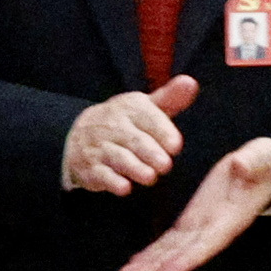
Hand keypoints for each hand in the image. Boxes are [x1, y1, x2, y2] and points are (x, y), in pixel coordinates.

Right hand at [62, 72, 196, 195]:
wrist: (78, 135)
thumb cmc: (125, 123)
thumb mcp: (145, 108)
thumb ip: (170, 98)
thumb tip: (191, 82)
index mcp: (129, 108)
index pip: (146, 117)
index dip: (162, 131)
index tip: (176, 145)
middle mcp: (112, 125)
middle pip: (133, 139)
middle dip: (149, 152)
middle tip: (165, 165)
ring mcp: (98, 146)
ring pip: (117, 157)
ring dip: (133, 168)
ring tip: (150, 177)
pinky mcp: (89, 167)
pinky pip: (99, 174)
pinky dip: (111, 181)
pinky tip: (124, 188)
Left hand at [115, 133, 270, 270]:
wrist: (265, 170)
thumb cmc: (266, 164)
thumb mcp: (263, 158)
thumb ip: (253, 161)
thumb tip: (241, 162)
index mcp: (229, 218)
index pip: (205, 243)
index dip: (185, 259)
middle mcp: (213, 229)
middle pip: (182, 253)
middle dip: (156, 267)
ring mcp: (201, 226)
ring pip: (172, 250)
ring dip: (148, 264)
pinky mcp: (192, 220)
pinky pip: (170, 240)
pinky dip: (152, 252)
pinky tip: (135, 262)